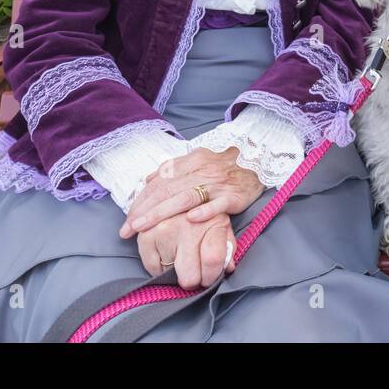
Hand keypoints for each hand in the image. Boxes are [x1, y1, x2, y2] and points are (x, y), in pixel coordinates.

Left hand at [119, 147, 265, 237]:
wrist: (260, 160)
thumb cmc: (225, 165)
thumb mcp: (198, 160)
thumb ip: (174, 169)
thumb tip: (148, 180)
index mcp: (191, 161)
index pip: (160, 182)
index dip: (141, 200)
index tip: (128, 219)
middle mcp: (202, 170)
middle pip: (167, 190)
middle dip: (144, 211)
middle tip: (128, 229)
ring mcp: (218, 183)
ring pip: (186, 197)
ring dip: (162, 213)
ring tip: (144, 228)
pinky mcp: (234, 195)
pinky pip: (217, 204)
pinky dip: (204, 211)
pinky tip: (190, 220)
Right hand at [136, 210, 235, 288]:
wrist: (189, 182)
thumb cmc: (205, 207)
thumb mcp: (223, 221)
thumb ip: (228, 245)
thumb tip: (228, 267)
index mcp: (213, 222)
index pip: (213, 260)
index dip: (211, 276)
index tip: (208, 278)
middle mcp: (188, 227)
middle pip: (190, 275)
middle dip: (192, 280)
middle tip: (192, 273)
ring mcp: (165, 230)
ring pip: (169, 273)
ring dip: (173, 270)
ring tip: (178, 257)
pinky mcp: (146, 234)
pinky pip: (150, 266)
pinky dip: (156, 266)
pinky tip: (164, 258)